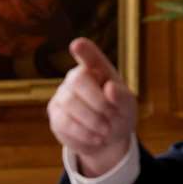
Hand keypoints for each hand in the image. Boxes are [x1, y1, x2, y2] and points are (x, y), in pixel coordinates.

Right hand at [47, 37, 137, 177]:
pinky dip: (83, 133)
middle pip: (77, 79)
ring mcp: (62, 95)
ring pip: (70, 103)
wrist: (107, 138)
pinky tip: (95, 138)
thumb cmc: (119, 114)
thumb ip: (122, 97)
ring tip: (105, 130)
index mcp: (97, 69)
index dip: (84, 50)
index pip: (89, 56)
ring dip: (92, 121)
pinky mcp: (55, 114)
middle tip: (111, 118)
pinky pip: (64, 122)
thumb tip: (110, 88)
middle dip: (97, 101)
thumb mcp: (128, 107)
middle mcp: (76, 77)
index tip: (77, 45)